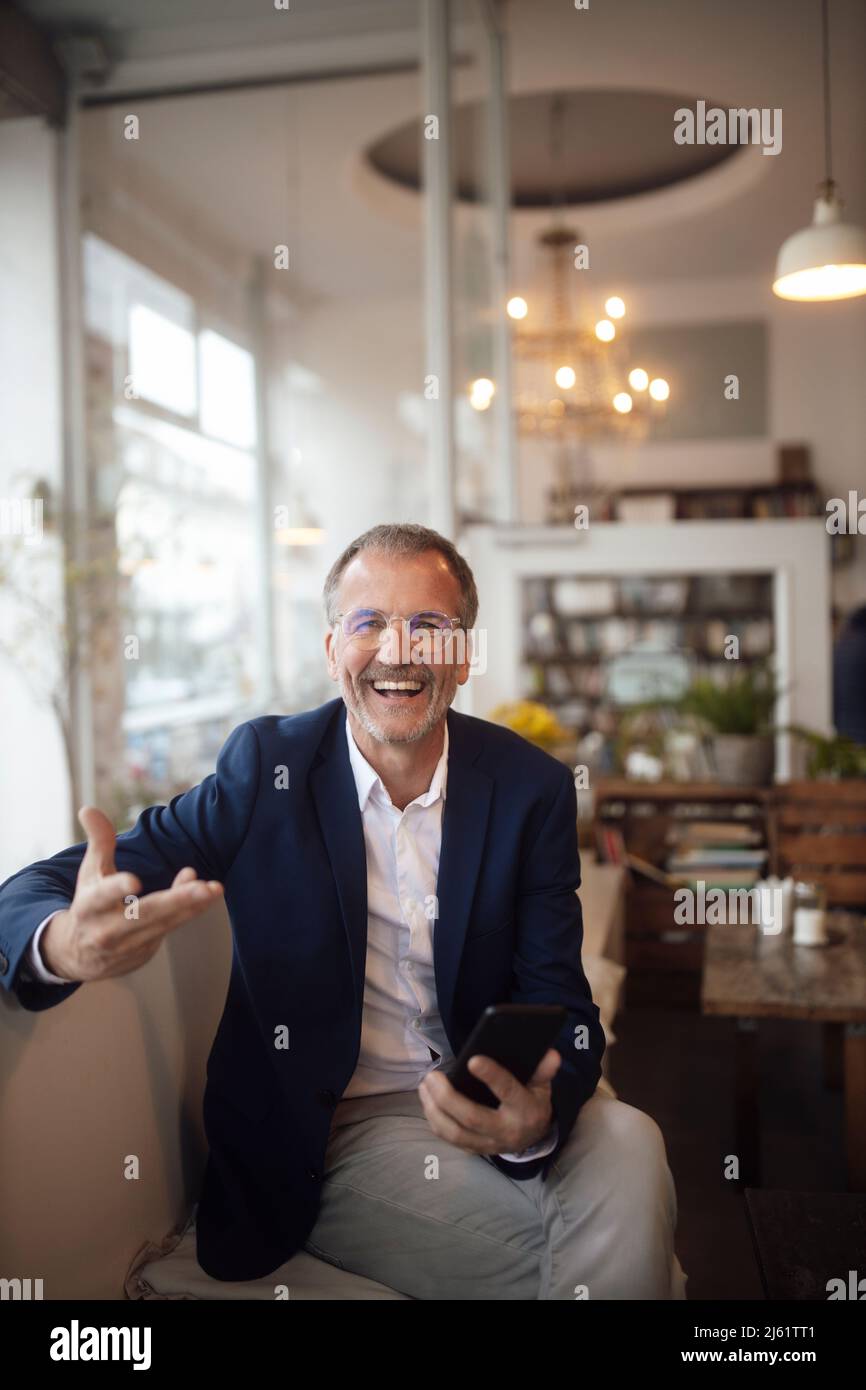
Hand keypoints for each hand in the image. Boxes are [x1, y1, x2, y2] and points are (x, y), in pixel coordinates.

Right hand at [40, 805, 223, 981]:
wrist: (82, 955)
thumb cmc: (90, 904)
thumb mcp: (90, 873)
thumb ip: (97, 842)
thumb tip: (88, 809)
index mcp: (89, 906)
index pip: (102, 896)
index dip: (117, 889)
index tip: (134, 882)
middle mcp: (108, 928)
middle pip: (143, 913)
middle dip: (174, 901)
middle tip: (200, 887)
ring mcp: (129, 943)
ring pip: (164, 922)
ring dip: (192, 905)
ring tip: (214, 889)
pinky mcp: (147, 950)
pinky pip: (172, 926)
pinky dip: (190, 910)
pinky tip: (209, 894)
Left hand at [418, 1047, 560, 1155]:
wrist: (534, 1136)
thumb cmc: (532, 1101)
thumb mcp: (542, 1085)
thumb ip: (543, 1070)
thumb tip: (550, 1054)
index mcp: (525, 1110)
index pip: (508, 1091)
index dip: (491, 1076)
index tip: (472, 1059)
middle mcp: (506, 1131)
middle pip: (472, 1118)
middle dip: (448, 1097)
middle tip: (432, 1076)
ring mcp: (489, 1144)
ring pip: (456, 1133)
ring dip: (435, 1110)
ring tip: (425, 1086)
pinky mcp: (476, 1150)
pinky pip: (451, 1140)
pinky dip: (435, 1121)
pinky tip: (427, 1101)